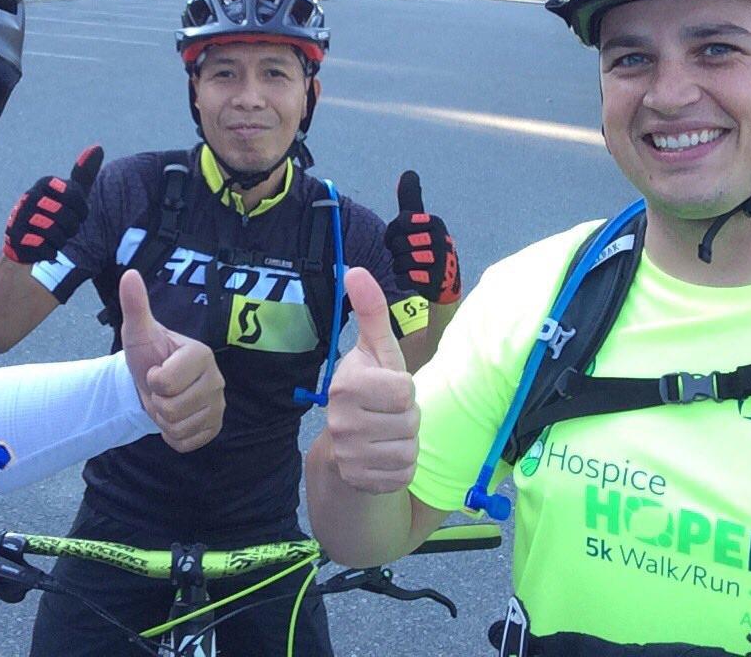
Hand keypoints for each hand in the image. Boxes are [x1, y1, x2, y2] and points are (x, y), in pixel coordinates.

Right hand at [2, 145, 102, 263]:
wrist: (25, 238)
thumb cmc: (54, 212)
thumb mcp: (71, 192)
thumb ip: (84, 172)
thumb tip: (98, 147)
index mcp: (45, 183)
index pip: (77, 196)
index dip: (81, 211)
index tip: (76, 213)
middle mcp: (30, 197)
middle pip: (67, 218)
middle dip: (70, 227)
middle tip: (63, 227)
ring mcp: (20, 217)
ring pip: (56, 234)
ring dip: (60, 240)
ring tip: (53, 236)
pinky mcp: (15, 239)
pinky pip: (45, 249)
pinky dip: (50, 252)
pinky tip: (45, 247)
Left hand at [119, 270, 225, 452]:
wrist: (154, 384)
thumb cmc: (149, 355)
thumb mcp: (139, 332)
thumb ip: (135, 306)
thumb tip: (129, 274)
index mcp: (201, 354)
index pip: (165, 381)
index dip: (152, 380)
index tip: (156, 370)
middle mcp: (217, 380)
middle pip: (172, 408)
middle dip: (156, 403)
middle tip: (160, 390)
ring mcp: (218, 406)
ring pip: (178, 427)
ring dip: (163, 420)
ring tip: (166, 402)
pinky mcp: (215, 427)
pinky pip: (186, 443)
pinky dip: (173, 436)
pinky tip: (175, 418)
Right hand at [325, 268, 418, 493]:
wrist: (346, 447)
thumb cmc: (370, 391)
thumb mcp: (376, 352)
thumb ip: (370, 312)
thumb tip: (355, 269)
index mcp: (345, 385)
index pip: (405, 390)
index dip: (404, 390)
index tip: (387, 389)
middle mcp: (340, 422)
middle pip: (410, 421)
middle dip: (407, 418)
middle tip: (388, 415)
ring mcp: (348, 455)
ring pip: (409, 450)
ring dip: (406, 443)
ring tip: (386, 435)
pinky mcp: (360, 481)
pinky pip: (404, 474)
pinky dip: (400, 468)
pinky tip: (383, 458)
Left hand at [384, 170, 460, 304]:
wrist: (442, 279)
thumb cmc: (425, 246)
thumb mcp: (419, 221)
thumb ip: (411, 199)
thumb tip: (408, 172)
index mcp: (434, 222)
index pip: (400, 222)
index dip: (393, 233)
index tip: (402, 237)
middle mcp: (441, 240)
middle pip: (398, 244)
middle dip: (397, 252)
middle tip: (409, 254)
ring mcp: (440, 262)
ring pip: (399, 262)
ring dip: (400, 267)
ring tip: (412, 267)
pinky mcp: (435, 282)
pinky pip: (403, 279)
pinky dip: (403, 280)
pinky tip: (413, 279)